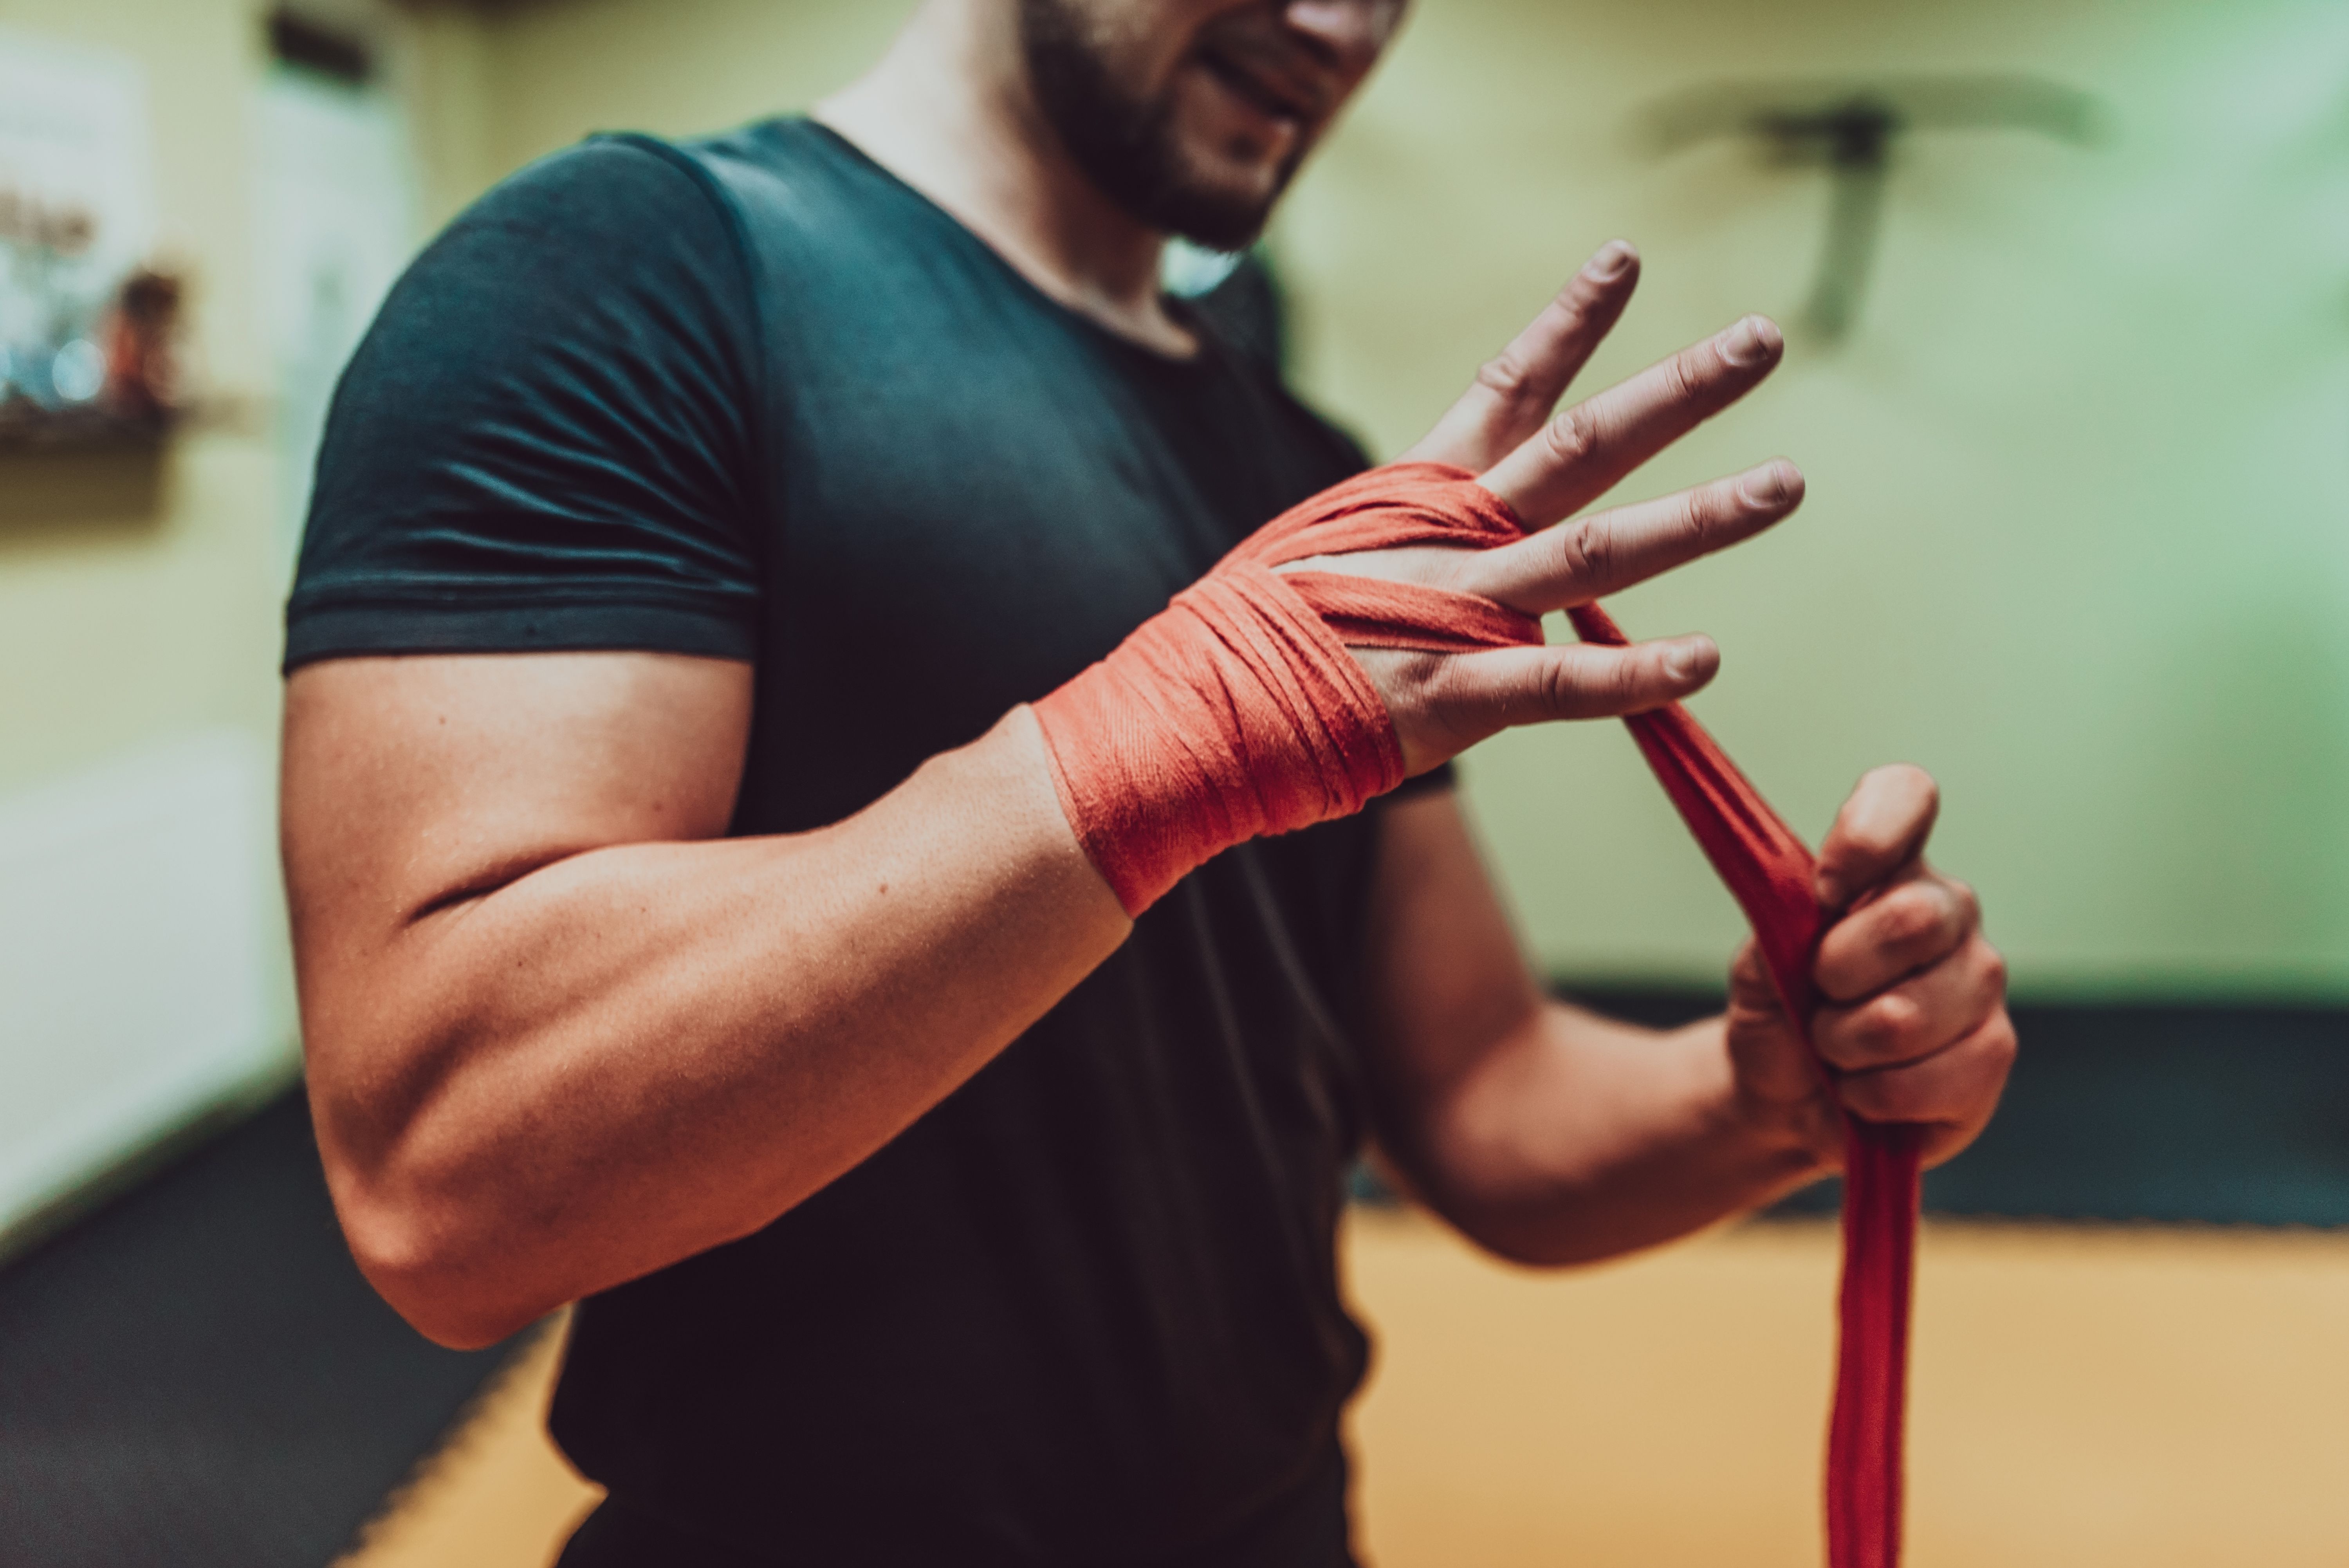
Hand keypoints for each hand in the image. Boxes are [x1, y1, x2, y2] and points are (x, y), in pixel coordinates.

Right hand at [1293, 241, 1805, 771]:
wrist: (1195, 709)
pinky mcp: (1453, 693)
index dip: (1571, 320)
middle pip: (1584, 444)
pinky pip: (1559, 681)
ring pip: (1597, 550)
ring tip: (1783, 484)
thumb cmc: (1268, 632)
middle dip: (1678, 390)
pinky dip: (1633, 673)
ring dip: (1698, 516)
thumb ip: (1420, 532)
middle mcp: (1454, 534)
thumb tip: (1474, 523)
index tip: (1626, 256)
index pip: (1508, 384)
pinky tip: (1704, 657)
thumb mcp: (1339, 547)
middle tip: (1763, 339)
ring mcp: (1458, 609)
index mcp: (1425, 490)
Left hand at [1725, 765, 2016, 1169]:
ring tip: (1834, 1047)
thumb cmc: (1780, 1008)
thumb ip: (1785, 921)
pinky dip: (1875, 1093)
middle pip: (1911, 919)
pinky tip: (1863, 1088)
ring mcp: (1980, 981)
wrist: (1781, 1091)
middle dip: (1838, 973)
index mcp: (1889, 867)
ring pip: (1911, 1015)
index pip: (1904, 796)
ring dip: (1846, 1044)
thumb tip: (1821, 903)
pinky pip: (1936, 1077)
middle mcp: (1949, 911)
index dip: (1866, 835)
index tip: (1824, 888)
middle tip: (1818, 995)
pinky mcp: (1993, 1054)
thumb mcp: (1760, 958)